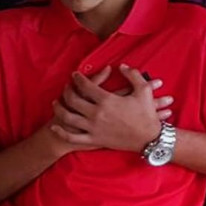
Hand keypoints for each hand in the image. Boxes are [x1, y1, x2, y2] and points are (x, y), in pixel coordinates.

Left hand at [50, 65, 168, 152]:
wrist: (150, 139)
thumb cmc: (147, 114)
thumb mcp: (143, 90)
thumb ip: (132, 75)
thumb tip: (121, 65)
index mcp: (107, 100)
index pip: (85, 85)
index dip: (78, 78)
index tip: (75, 74)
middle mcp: (97, 113)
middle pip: (73, 99)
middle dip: (67, 90)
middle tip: (66, 86)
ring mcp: (94, 128)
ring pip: (69, 117)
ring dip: (59, 109)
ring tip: (56, 102)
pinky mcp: (94, 140)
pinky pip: (73, 137)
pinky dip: (62, 132)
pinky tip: (56, 126)